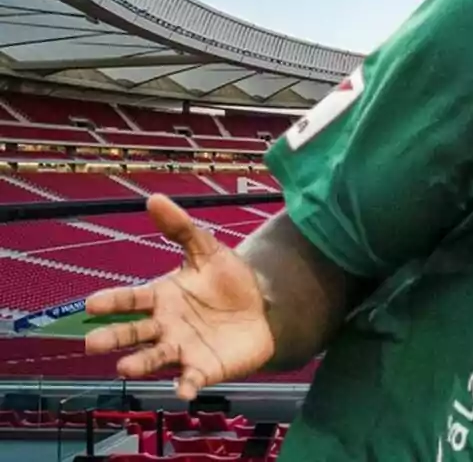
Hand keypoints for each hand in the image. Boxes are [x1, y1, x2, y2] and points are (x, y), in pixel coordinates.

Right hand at [84, 194, 275, 399]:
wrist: (263, 307)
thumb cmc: (226, 280)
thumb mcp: (206, 250)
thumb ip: (181, 228)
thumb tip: (154, 198)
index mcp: (161, 298)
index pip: (131, 299)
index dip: (112, 301)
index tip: (92, 304)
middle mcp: (164, 327)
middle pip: (133, 333)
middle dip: (114, 338)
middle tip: (92, 343)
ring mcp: (182, 349)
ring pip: (155, 358)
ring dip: (139, 364)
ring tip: (124, 368)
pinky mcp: (204, 368)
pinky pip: (191, 379)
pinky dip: (185, 386)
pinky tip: (182, 392)